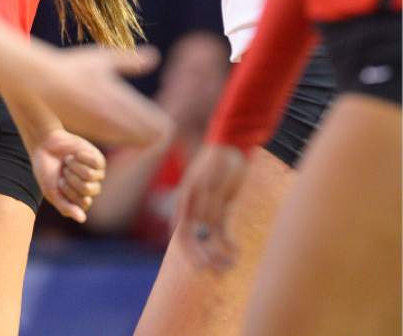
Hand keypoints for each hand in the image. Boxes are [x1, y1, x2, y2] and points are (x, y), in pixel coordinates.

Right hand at [30, 129, 104, 222]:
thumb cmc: (47, 171)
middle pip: (89, 190)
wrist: (45, 145)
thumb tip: (82, 219)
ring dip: (75, 166)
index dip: (69, 191)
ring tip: (68, 161)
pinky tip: (76, 154)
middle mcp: (90, 189)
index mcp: (79, 200)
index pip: (84, 203)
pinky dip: (82, 157)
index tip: (59, 183)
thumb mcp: (52, 192)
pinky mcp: (98, 159)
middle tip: (63, 171)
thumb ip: (66, 207)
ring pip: (91, 176)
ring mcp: (96, 174)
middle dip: (72, 179)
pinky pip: (95, 162)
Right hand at [37, 44, 169, 146]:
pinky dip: (122, 140)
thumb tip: (155, 56)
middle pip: (147, 137)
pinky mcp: (89, 132)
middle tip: (158, 131)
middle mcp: (113, 116)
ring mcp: (101, 127)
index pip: (155, 122)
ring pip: (131, 142)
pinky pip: (114, 142)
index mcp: (121, 97)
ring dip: (139, 139)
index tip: (165, 123)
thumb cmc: (73, 67)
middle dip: (155, 135)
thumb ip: (131, 61)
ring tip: (144, 135)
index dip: (163, 125)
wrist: (43, 83)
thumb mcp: (104, 58)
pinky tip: (123, 135)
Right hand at [174, 143, 246, 271]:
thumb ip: (204, 203)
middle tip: (216, 273)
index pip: (182, 234)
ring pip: (209, 239)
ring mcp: (206, 209)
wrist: (231, 145)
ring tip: (230, 266)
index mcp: (185, 202)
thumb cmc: (217, 160)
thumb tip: (196, 227)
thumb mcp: (210, 181)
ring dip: (217, 254)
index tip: (201, 265)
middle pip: (194, 240)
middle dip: (203, 258)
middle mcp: (192, 208)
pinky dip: (227, 243)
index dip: (190, 252)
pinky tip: (236, 251)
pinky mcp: (220, 209)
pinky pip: (221, 231)